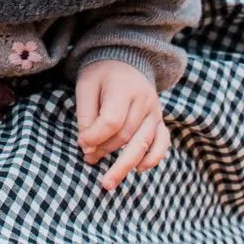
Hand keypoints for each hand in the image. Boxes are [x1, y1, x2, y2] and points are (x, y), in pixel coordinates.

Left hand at [76, 60, 171, 189]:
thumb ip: (86, 115)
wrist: (126, 60)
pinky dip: (152, 158)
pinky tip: (138, 169)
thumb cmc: (101, 76)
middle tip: (88, 160)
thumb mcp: (86, 87)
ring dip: (125, 165)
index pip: (112, 121)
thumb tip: (88, 146)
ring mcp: (155, 111)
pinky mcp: (160, 120)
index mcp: (124, 88)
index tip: (81, 143)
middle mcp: (144, 100)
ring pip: (143, 143)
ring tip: (108, 182)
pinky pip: (162, 142)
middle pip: (126, 135)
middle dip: (105, 151)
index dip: (95, 136)